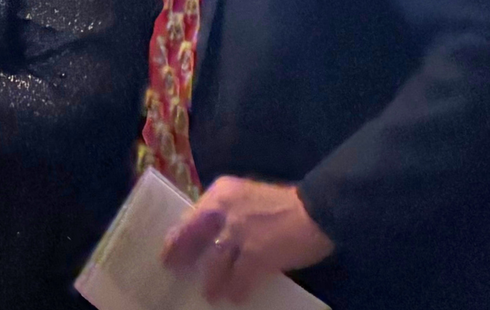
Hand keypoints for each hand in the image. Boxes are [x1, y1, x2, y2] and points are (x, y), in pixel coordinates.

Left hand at [162, 177, 334, 303]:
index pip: (190, 216)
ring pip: (214, 263)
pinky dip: (236, 289)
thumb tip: (212, 234)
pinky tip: (234, 297)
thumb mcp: (248, 196)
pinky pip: (239, 278)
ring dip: (211, 281)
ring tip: (209, 293)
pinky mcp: (256, 254)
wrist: (320, 209)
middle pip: (192, 237)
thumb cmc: (287, 204)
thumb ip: (228, 210)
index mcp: (221, 192)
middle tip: (173, 269)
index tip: (169, 247)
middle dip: (180, 256)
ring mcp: (238, 233)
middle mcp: (223, 209)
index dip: (178, 235)